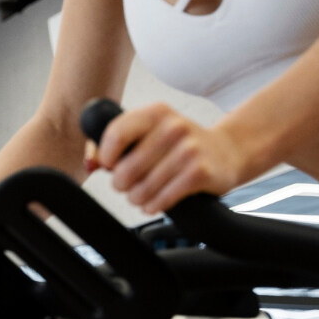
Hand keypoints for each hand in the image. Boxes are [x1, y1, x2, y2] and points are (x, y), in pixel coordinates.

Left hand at [87, 102, 245, 215]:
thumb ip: (115, 144)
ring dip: (138, 198)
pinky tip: (157, 201)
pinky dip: (153, 205)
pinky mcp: (199, 172)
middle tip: (131, 184)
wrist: (227, 152)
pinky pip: (160, 200)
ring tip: (145, 194)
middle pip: (124, 170)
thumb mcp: (149, 134)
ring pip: (141, 190)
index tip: (112, 165)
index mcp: (156, 113)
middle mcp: (174, 127)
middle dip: (122, 185)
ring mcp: (189, 149)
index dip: (107, 157)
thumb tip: (91, 163)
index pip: (115, 134)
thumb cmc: (178, 146)